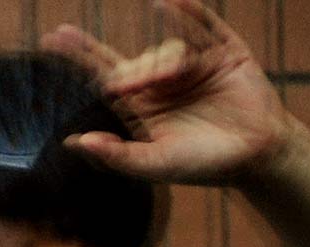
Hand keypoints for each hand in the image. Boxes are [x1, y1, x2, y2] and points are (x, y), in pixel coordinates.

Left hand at [42, 0, 290, 185]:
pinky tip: (169, 3)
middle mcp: (162, 84)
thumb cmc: (202, 167)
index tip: (53, 37)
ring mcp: (193, 66)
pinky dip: (187, 13)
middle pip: (134, 61)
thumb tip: (74, 142)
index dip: (80, 56)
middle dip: (134, 71)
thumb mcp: (155, 165)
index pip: (105, 76)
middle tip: (137, 87)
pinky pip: (203, 26)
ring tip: (179, 78)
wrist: (255, 158)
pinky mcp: (223, 53)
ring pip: (167, 48)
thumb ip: (116, 156)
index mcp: (142, 108)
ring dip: (166, 62)